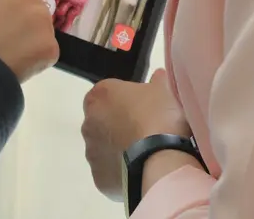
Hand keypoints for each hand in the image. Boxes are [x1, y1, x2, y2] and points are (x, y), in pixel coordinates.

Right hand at [0, 0, 63, 81]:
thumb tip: (5, 12)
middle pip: (35, 6)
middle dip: (26, 21)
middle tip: (5, 38)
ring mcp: (42, 20)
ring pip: (40, 31)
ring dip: (29, 41)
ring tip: (6, 53)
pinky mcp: (50, 45)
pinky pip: (45, 52)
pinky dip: (34, 59)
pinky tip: (16, 64)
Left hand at [82, 69, 191, 201]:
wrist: (160, 160)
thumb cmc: (160, 117)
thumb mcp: (165, 91)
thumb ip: (158, 82)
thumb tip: (158, 76)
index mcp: (99, 96)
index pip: (108, 95)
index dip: (126, 102)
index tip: (144, 110)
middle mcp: (88, 123)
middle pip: (103, 122)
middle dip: (120, 127)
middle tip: (147, 133)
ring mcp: (91, 153)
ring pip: (105, 149)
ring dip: (120, 150)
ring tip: (148, 155)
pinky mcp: (99, 178)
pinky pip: (111, 172)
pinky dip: (123, 171)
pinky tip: (142, 170)